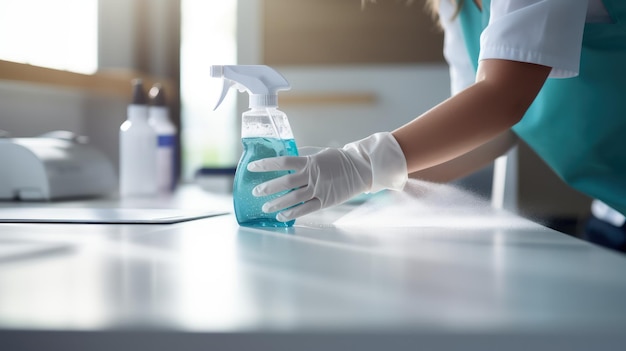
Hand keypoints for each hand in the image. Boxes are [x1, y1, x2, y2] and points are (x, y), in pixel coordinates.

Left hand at [247, 132, 407, 221]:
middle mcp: (312, 176)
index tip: (253, 167)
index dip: (266, 165)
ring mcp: (319, 190)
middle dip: (268, 188)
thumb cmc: (339, 160)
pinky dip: (293, 213)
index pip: (283, 163)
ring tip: (265, 208)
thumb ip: (303, 159)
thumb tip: (285, 162)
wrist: (361, 169)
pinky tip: (282, 216)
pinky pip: (306, 209)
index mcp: (309, 162)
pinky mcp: (325, 201)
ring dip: (277, 203)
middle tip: (255, 192)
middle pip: (285, 183)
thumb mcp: (319, 155)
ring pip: (293, 198)